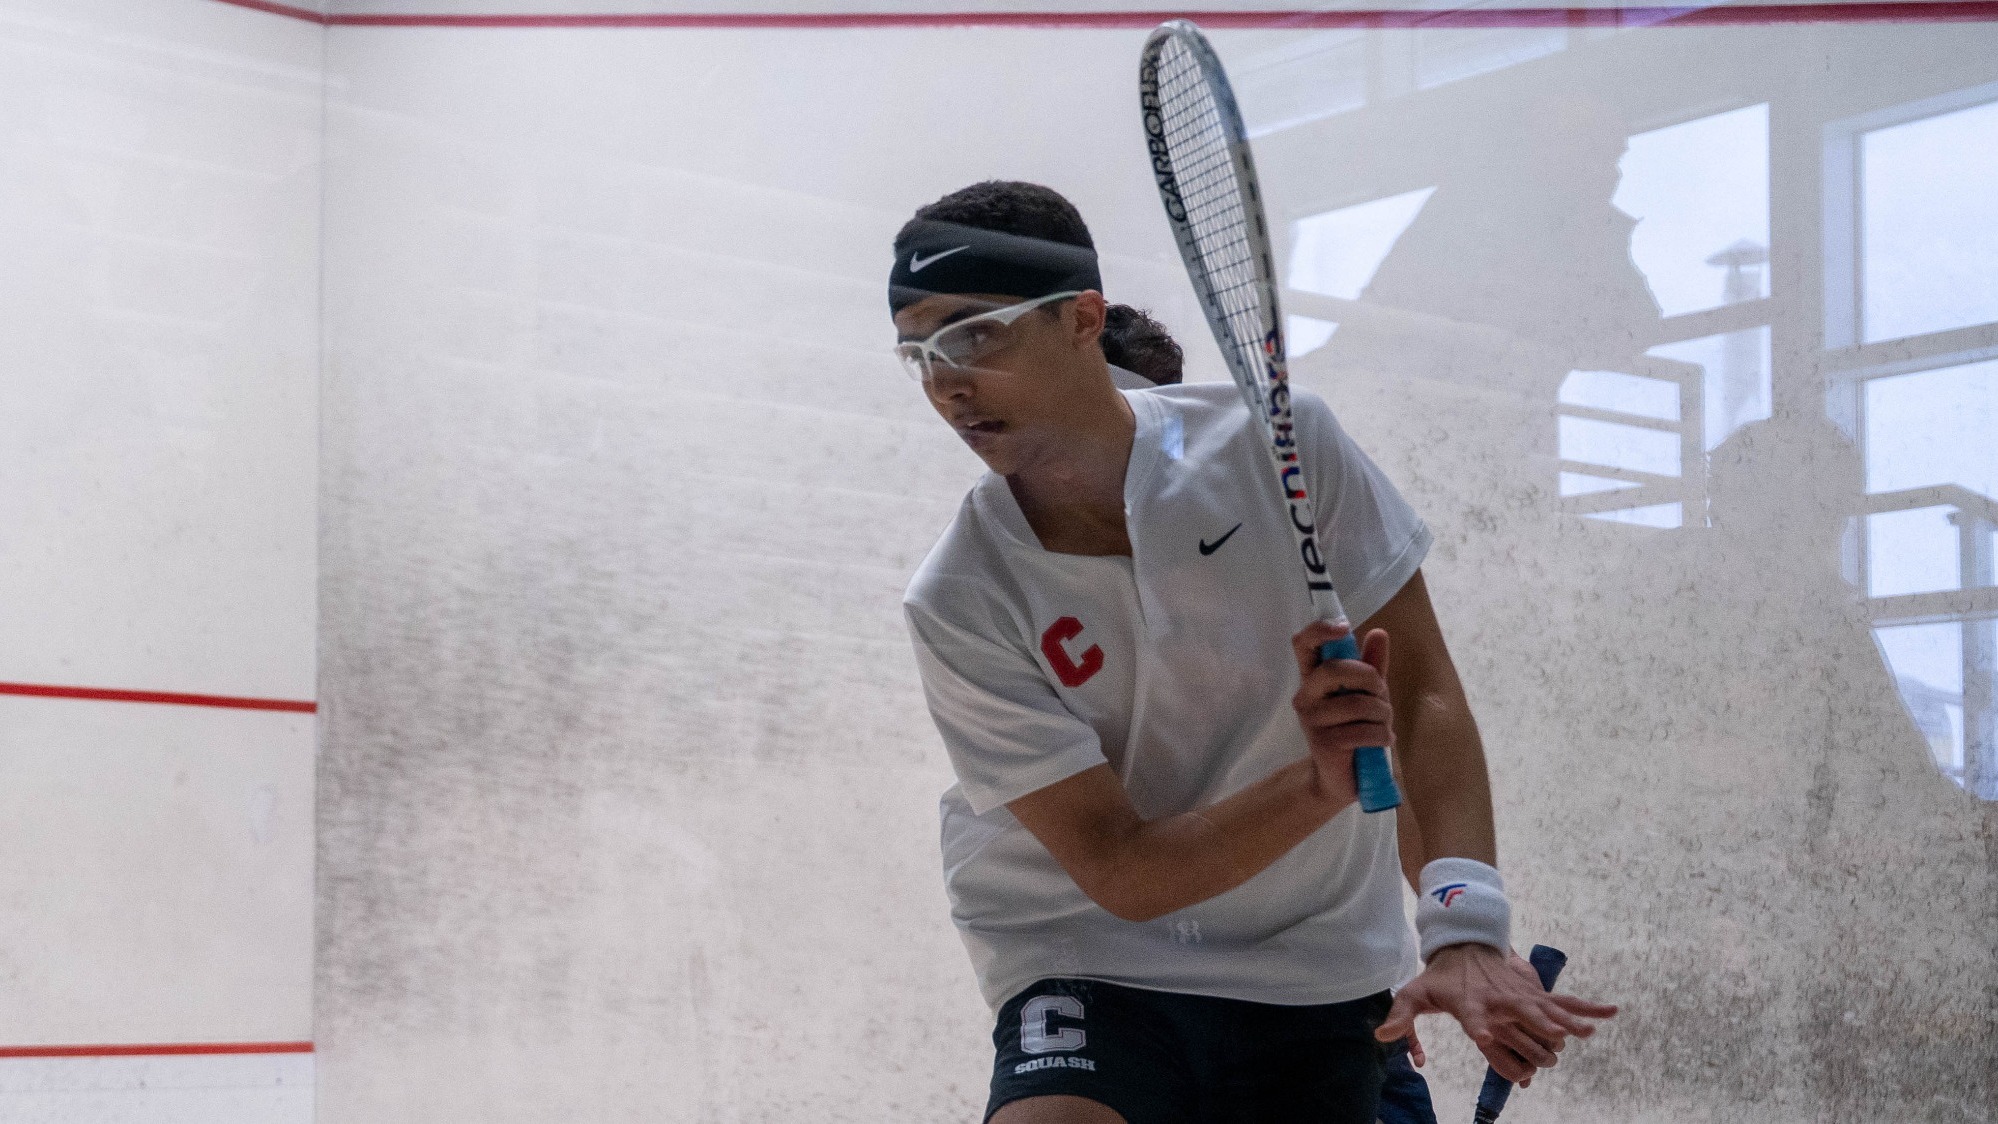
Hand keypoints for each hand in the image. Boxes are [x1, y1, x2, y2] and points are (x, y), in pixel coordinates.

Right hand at [1289, 620, 1391, 803]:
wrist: (1341, 779)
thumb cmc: (1354, 730)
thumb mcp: (1367, 694)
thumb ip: (1372, 665)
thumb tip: (1379, 633)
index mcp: (1313, 677)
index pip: (1303, 644)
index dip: (1320, 630)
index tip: (1344, 627)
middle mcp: (1305, 695)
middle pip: (1335, 669)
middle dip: (1370, 678)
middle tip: (1381, 694)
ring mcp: (1312, 720)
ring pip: (1358, 703)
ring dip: (1383, 714)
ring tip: (1383, 725)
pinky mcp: (1324, 743)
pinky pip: (1364, 730)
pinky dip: (1383, 736)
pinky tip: (1381, 741)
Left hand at [1374, 943, 1617, 1084]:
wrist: (1463, 943)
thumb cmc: (1440, 977)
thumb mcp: (1414, 993)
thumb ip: (1401, 1017)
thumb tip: (1381, 1037)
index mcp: (1470, 1004)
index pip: (1474, 1018)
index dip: (1479, 1026)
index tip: (1486, 1036)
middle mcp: (1499, 999)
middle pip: (1521, 1015)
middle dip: (1537, 1029)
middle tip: (1556, 1044)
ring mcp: (1520, 994)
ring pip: (1548, 1009)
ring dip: (1568, 1021)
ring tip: (1587, 1032)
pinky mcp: (1534, 992)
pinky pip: (1564, 1000)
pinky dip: (1587, 1006)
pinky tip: (1611, 1011)